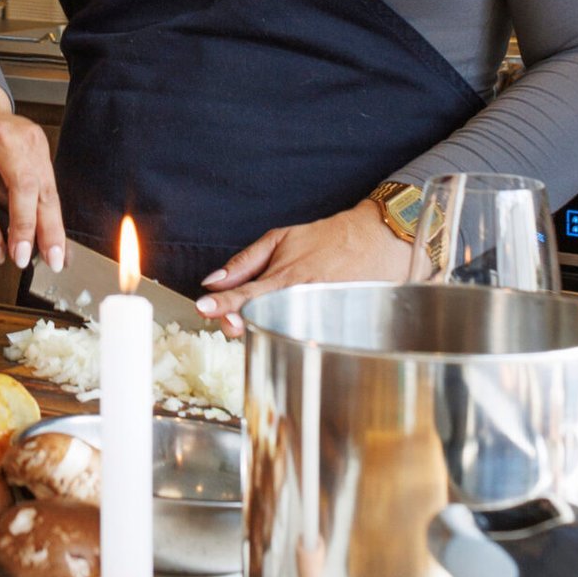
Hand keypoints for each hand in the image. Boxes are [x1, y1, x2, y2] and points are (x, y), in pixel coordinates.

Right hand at [0, 81, 64, 272]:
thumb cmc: (4, 142)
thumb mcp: (31, 160)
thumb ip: (41, 200)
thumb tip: (53, 247)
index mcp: (29, 139)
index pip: (45, 189)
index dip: (51, 229)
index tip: (54, 258)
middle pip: (18, 186)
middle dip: (21, 229)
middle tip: (20, 256)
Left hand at [195, 199, 410, 331]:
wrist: (375, 242)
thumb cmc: (325, 239)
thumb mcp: (280, 239)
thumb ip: (244, 261)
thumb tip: (212, 281)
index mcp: (283, 277)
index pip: (245, 294)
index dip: (222, 304)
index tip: (203, 308)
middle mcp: (299, 299)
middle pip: (260, 320)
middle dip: (237, 323)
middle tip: (226, 321)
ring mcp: (317, 315)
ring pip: (281, 332)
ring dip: (261, 329)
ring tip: (249, 323)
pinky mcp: (334, 327)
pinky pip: (305, 337)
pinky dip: (289, 335)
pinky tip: (285, 328)